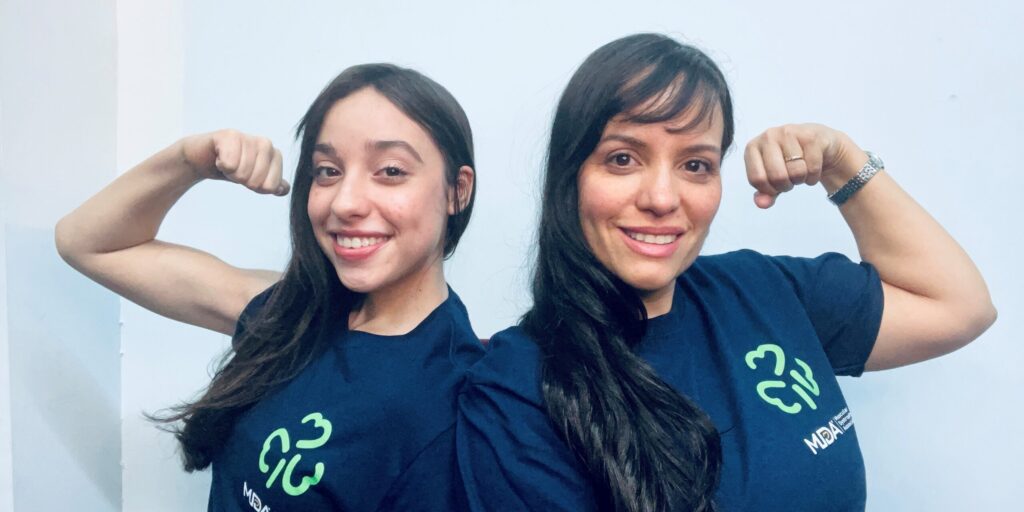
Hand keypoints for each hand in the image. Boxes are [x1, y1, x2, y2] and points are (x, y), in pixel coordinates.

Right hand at [181, 129, 289, 195]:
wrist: (204, 157)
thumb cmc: (232, 168)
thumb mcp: (254, 179)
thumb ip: (272, 184)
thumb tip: (284, 190)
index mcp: (275, 156)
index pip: (271, 187)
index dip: (255, 187)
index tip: (247, 175)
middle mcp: (265, 144)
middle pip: (257, 182)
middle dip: (241, 180)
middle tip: (234, 168)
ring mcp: (249, 138)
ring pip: (242, 173)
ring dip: (230, 173)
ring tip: (226, 162)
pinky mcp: (230, 135)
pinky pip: (230, 164)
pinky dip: (221, 165)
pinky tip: (219, 156)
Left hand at [744, 123, 866, 207]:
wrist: (817, 143)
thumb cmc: (788, 161)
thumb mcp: (772, 179)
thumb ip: (764, 194)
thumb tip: (761, 204)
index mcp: (752, 148)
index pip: (757, 179)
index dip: (769, 190)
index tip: (775, 187)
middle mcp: (768, 136)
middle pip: (777, 176)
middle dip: (786, 185)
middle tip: (790, 179)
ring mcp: (789, 133)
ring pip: (796, 172)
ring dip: (801, 179)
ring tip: (801, 170)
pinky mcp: (810, 136)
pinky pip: (813, 168)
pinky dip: (814, 176)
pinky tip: (812, 166)